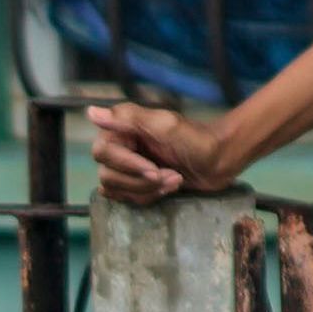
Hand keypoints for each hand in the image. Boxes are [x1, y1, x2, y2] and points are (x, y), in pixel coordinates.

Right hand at [85, 98, 236, 202]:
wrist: (221, 159)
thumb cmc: (197, 138)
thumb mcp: (165, 124)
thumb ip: (128, 117)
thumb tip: (91, 112)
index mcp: (123, 129)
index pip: (102, 153)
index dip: (127, 165)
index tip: (154, 168)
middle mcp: (121, 147)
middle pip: (107, 175)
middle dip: (140, 181)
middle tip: (169, 175)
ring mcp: (128, 167)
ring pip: (117, 190)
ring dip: (148, 190)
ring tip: (174, 179)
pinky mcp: (138, 184)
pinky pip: (128, 199)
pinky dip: (151, 196)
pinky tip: (172, 185)